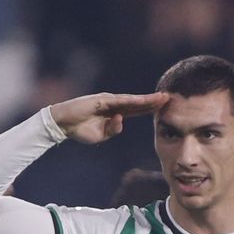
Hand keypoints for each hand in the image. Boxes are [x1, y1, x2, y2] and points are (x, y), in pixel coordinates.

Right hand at [49, 92, 168, 143]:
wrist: (63, 124)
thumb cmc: (80, 130)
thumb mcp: (101, 135)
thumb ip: (113, 130)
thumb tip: (121, 121)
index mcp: (116, 114)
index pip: (137, 111)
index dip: (150, 109)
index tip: (165, 108)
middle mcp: (114, 104)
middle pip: (138, 103)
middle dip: (154, 101)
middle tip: (170, 98)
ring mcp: (108, 101)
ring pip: (132, 100)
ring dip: (147, 99)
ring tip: (161, 97)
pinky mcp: (100, 100)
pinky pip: (119, 101)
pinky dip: (132, 101)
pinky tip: (143, 100)